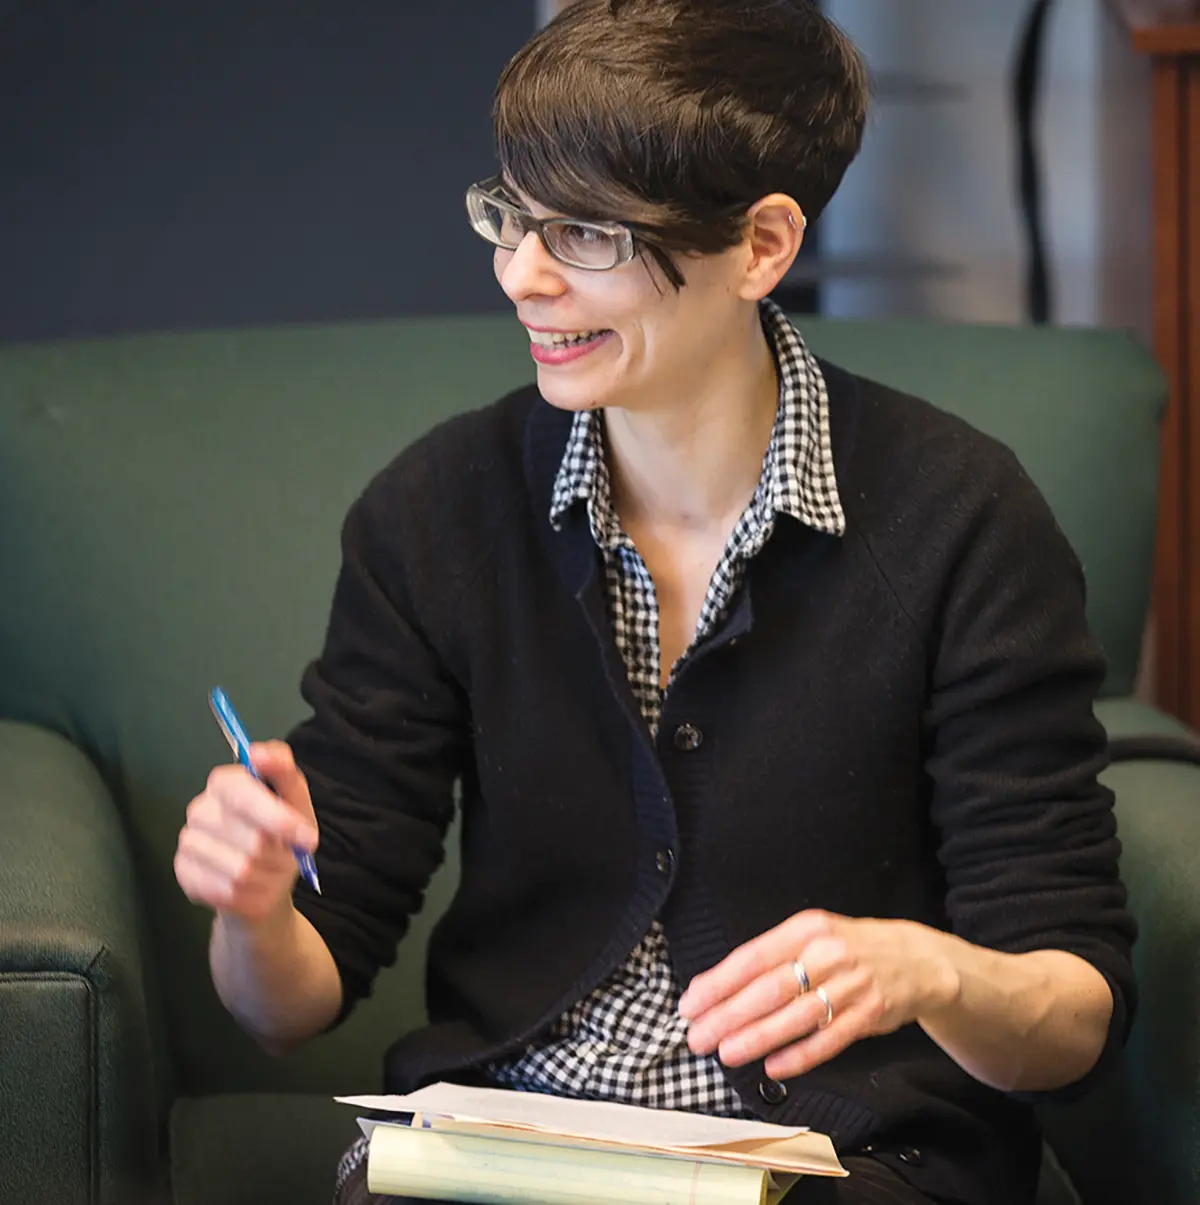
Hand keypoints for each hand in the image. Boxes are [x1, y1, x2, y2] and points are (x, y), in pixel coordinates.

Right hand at [174, 741, 318, 925]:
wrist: (265, 880)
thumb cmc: (281, 835)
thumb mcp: (296, 802)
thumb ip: (284, 773)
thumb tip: (260, 753)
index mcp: (226, 782)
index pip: (242, 792)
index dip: (277, 817)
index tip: (306, 838)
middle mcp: (200, 809)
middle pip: (250, 837)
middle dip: (280, 852)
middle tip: (290, 856)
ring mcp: (188, 843)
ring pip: (241, 869)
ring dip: (268, 875)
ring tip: (270, 870)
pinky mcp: (184, 875)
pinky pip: (227, 891)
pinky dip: (251, 893)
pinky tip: (253, 886)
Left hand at [677, 910, 959, 1080]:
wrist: (916, 958)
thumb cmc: (849, 949)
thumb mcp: (812, 936)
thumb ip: (772, 958)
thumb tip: (719, 987)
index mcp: (805, 929)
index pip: (752, 957)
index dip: (718, 983)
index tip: (691, 1004)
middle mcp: (827, 952)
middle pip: (769, 988)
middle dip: (728, 1015)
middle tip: (698, 1035)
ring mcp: (850, 984)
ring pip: (796, 1016)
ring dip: (757, 1037)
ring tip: (726, 1053)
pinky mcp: (870, 1013)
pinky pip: (829, 1038)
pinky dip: (800, 1055)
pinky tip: (774, 1066)